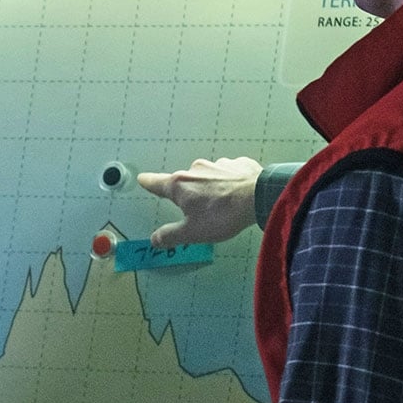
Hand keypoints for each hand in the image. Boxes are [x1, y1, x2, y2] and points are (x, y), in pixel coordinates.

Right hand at [137, 157, 264, 246]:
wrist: (260, 197)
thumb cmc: (223, 214)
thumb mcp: (193, 232)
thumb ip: (171, 235)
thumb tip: (155, 239)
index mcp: (180, 185)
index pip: (156, 183)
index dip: (148, 183)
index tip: (143, 180)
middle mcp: (195, 170)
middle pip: (184, 182)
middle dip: (189, 194)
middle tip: (199, 211)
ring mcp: (218, 164)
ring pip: (208, 177)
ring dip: (210, 187)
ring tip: (223, 205)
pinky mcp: (238, 163)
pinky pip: (228, 173)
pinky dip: (230, 182)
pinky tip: (238, 195)